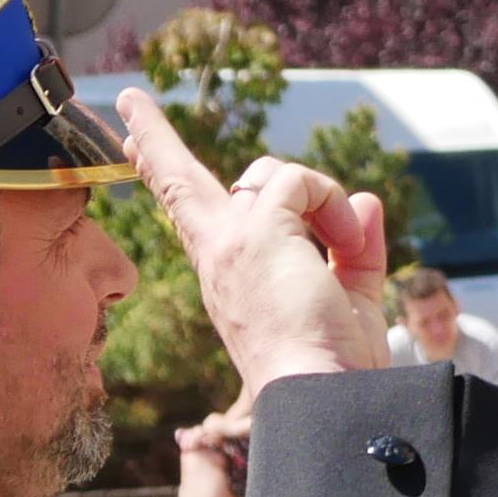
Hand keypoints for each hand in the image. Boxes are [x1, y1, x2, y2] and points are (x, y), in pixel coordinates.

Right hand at [116, 90, 391, 386]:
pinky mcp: (253, 230)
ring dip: (324, 201)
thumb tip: (367, 200)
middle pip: (180, 181)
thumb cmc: (335, 366)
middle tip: (130, 100)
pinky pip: (303, 182)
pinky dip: (336, 208)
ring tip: (344, 251)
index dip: (163, 173)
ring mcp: (229, 241)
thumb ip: (355, 248)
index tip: (129, 137)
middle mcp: (219, 256)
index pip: (194, 217)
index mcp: (231, 276)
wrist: (323, 396)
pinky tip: (344, 249)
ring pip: (271, 172)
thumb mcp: (350, 300)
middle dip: (153, 138)